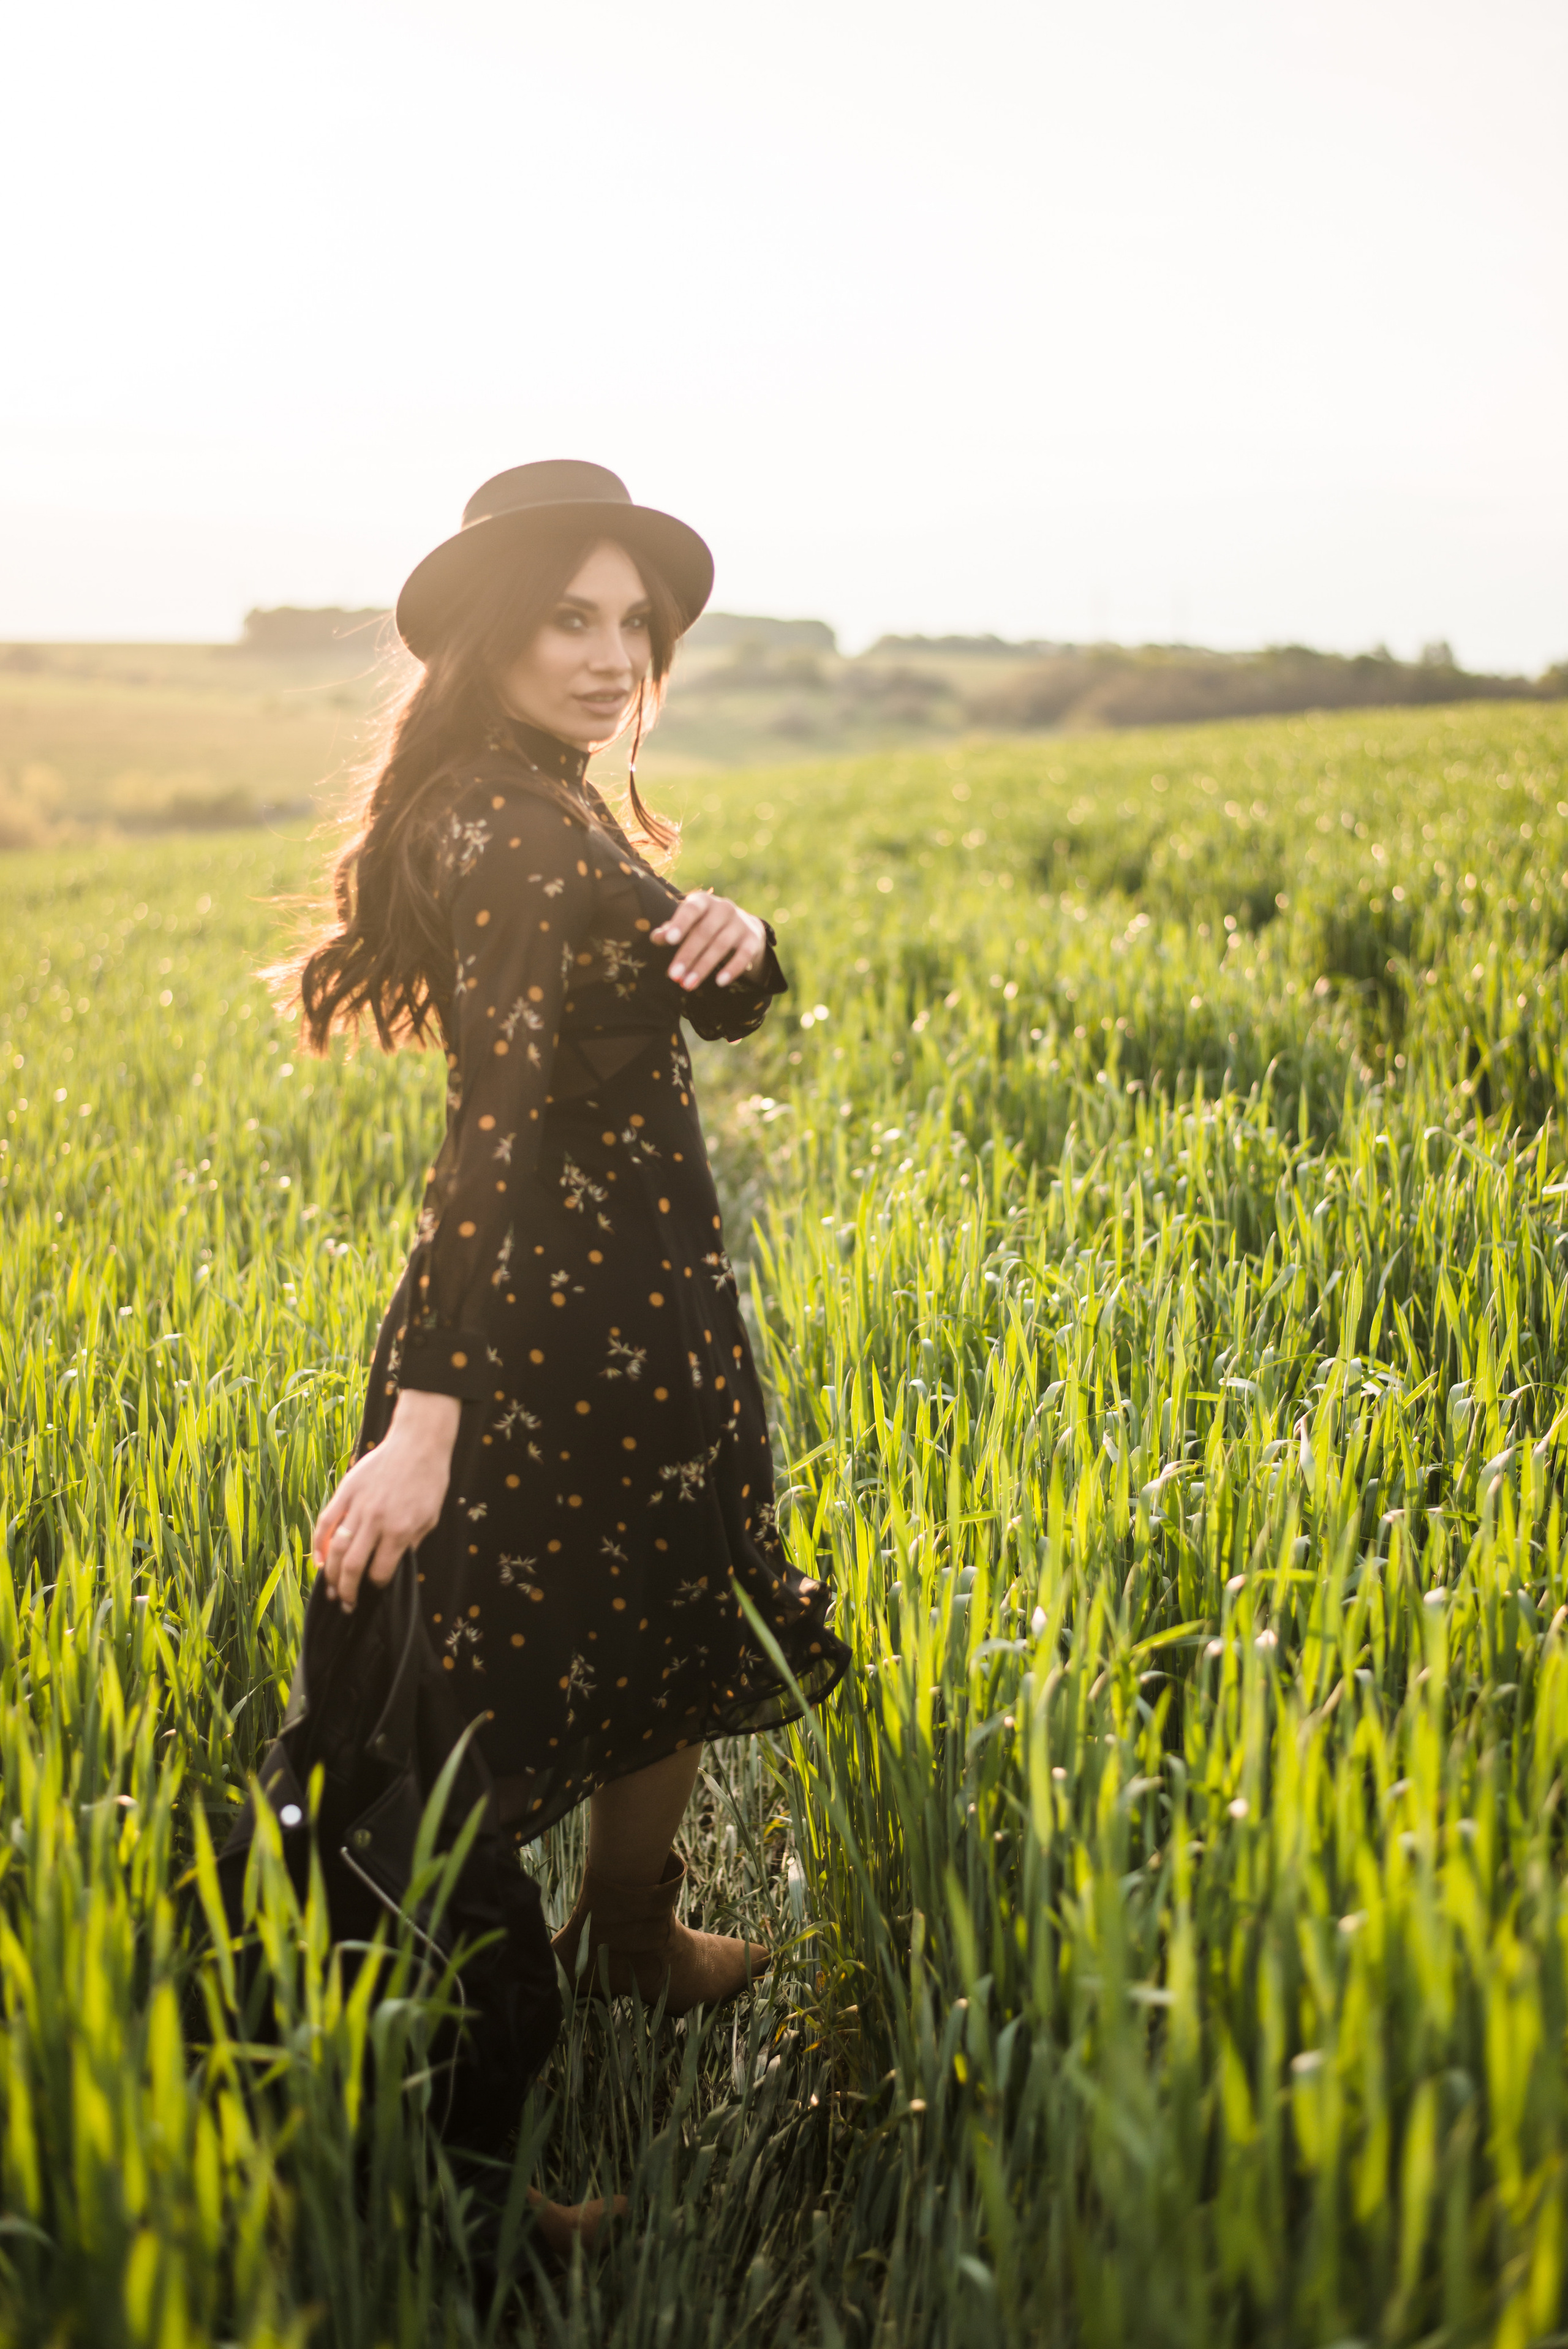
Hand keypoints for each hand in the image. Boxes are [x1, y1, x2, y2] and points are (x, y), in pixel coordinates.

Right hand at [312, 1388, 461, 1610]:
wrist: (417, 1443)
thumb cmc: (428, 1481)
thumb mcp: (430, 1518)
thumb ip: (410, 1543)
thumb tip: (394, 1565)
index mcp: (399, 1530)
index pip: (380, 1571)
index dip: (375, 1586)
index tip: (373, 1592)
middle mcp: (376, 1522)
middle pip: (352, 1566)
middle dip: (347, 1591)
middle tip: (345, 1604)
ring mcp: (358, 1506)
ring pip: (335, 1548)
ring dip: (329, 1574)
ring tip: (329, 1589)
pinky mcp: (345, 1492)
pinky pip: (325, 1522)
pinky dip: (317, 1543)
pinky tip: (317, 1560)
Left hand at [651, 891, 766, 990]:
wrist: (743, 925)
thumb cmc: (705, 925)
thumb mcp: (688, 924)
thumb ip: (670, 931)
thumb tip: (656, 938)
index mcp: (703, 902)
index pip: (691, 910)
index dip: (680, 924)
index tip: (669, 940)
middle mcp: (723, 908)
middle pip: (704, 933)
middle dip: (687, 955)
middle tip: (673, 976)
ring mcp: (740, 923)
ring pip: (720, 946)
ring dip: (703, 967)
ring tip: (687, 984)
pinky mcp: (752, 940)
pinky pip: (743, 956)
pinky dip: (732, 969)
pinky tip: (719, 982)